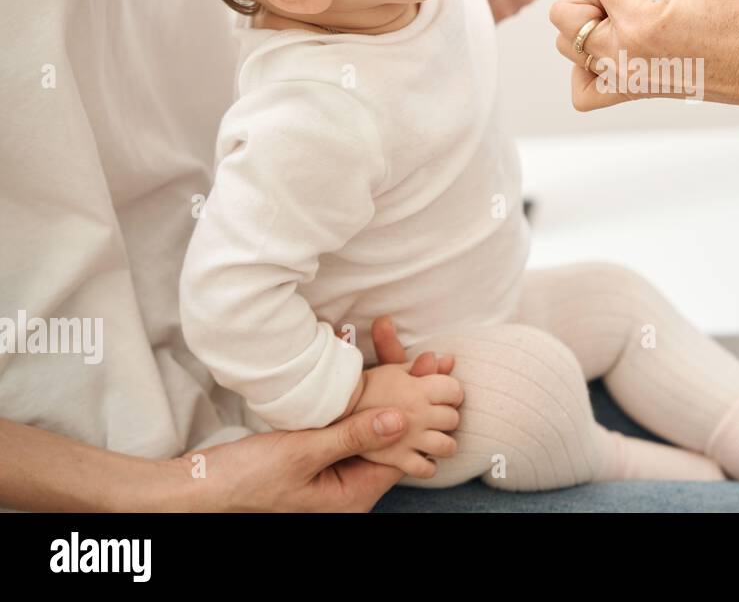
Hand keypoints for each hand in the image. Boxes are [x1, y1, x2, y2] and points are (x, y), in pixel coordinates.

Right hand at [174, 317, 457, 511]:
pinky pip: (350, 423)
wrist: (197, 488)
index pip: (403, 452)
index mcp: (352, 495)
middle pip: (393, 435)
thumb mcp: (301, 454)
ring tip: (407, 352)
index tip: (433, 375)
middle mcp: (349, 485)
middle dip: (410, 394)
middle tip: (429, 358)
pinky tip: (369, 364)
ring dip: (387, 388)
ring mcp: (335, 470)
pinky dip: (360, 395)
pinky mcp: (319, 454)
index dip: (422, 413)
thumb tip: (403, 418)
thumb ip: (352, 435)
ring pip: (373, 425)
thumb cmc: (244, 480)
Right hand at [348, 362, 461, 477]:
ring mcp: (409, 439)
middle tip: (435, 417)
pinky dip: (428, 466)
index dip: (452, 392)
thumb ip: (417, 368)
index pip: (453, 389)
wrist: (331, 413)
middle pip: (452, 418)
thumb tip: (445, 359)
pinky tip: (422, 458)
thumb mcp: (390, 372)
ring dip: (443, 443)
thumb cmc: (363, 388)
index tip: (444, 396)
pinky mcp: (398, 460)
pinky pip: (425, 468)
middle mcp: (417, 414)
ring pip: (446, 445)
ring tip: (433, 438)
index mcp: (417, 389)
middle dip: (447, 417)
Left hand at [548, 0, 738, 121]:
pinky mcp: (632, 91)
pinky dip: (587, 65)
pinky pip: (584, 87)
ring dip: (587, 23)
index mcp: (637, 25)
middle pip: (566, 14)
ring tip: (625, 12)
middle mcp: (622, 57)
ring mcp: (624, 78)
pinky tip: (614, 44)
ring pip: (568, 47)